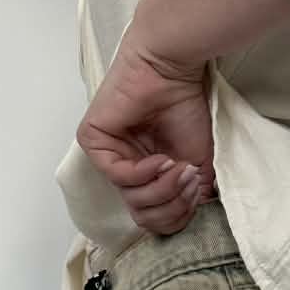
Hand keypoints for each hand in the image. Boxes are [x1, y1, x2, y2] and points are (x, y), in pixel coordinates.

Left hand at [75, 24, 216, 235]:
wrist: (172, 71)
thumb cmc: (184, 108)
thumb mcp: (197, 163)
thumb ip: (191, 195)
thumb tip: (191, 216)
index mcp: (144, 176)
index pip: (154, 218)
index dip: (178, 214)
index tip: (195, 190)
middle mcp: (124, 170)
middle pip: (144, 216)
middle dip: (171, 204)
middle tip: (188, 179)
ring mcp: (107, 157)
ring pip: (133, 200)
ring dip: (162, 188)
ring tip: (177, 166)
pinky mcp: (93, 141)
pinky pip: (117, 177)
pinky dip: (143, 173)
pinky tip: (160, 158)